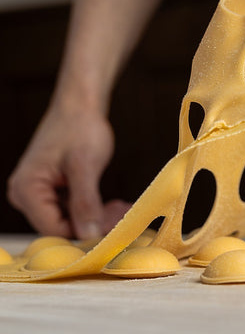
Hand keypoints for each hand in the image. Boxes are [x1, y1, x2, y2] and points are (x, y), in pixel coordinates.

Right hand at [7, 104, 130, 238]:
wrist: (80, 105)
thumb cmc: (80, 127)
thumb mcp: (85, 166)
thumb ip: (85, 202)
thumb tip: (89, 234)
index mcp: (27, 189)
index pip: (54, 229)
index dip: (85, 233)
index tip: (114, 230)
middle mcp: (25, 194)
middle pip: (61, 225)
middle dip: (94, 225)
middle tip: (124, 217)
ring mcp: (37, 191)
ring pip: (69, 219)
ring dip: (97, 217)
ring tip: (123, 210)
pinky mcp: (50, 188)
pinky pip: (71, 207)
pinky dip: (93, 208)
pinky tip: (114, 205)